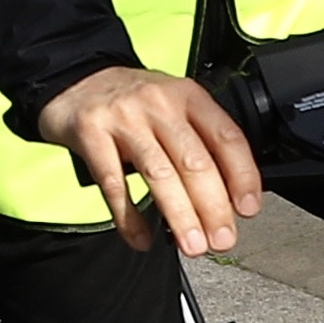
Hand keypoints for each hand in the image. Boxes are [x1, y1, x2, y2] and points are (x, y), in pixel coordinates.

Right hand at [31, 64, 262, 255]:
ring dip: (180, 215)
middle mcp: (159, 104)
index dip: (242, 176)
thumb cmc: (133, 101)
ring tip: (192, 245)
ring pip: (159, 174)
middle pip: (194, 161)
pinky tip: (141, 239)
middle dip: (213, 207)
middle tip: (221, 240)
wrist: (75, 77)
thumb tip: (230, 196)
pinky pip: (114, 183)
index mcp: (188, 97)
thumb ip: (199, 140)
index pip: (226, 137)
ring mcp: (124, 118)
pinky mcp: (91, 133)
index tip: (248, 209)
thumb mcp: (173, 105)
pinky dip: (129, 217)